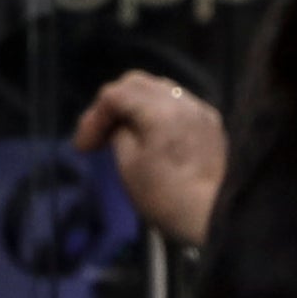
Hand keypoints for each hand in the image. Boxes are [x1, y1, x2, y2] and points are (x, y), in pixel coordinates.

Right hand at [71, 73, 227, 249]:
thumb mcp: (128, 166)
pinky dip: (159, 112)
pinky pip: (178, 105)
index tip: (84, 147)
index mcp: (158, 110)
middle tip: (101, 132)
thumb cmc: (165, 195)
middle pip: (137, 83)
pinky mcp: (211, 122)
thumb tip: (120, 126)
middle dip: (113, 104)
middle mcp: (181, 101)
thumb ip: (119, 135)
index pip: (114, 95)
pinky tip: (154, 136)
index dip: (93, 118)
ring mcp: (199, 109)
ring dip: (137, 105)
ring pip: (159, 90)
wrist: (213, 214)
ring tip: (126, 132)